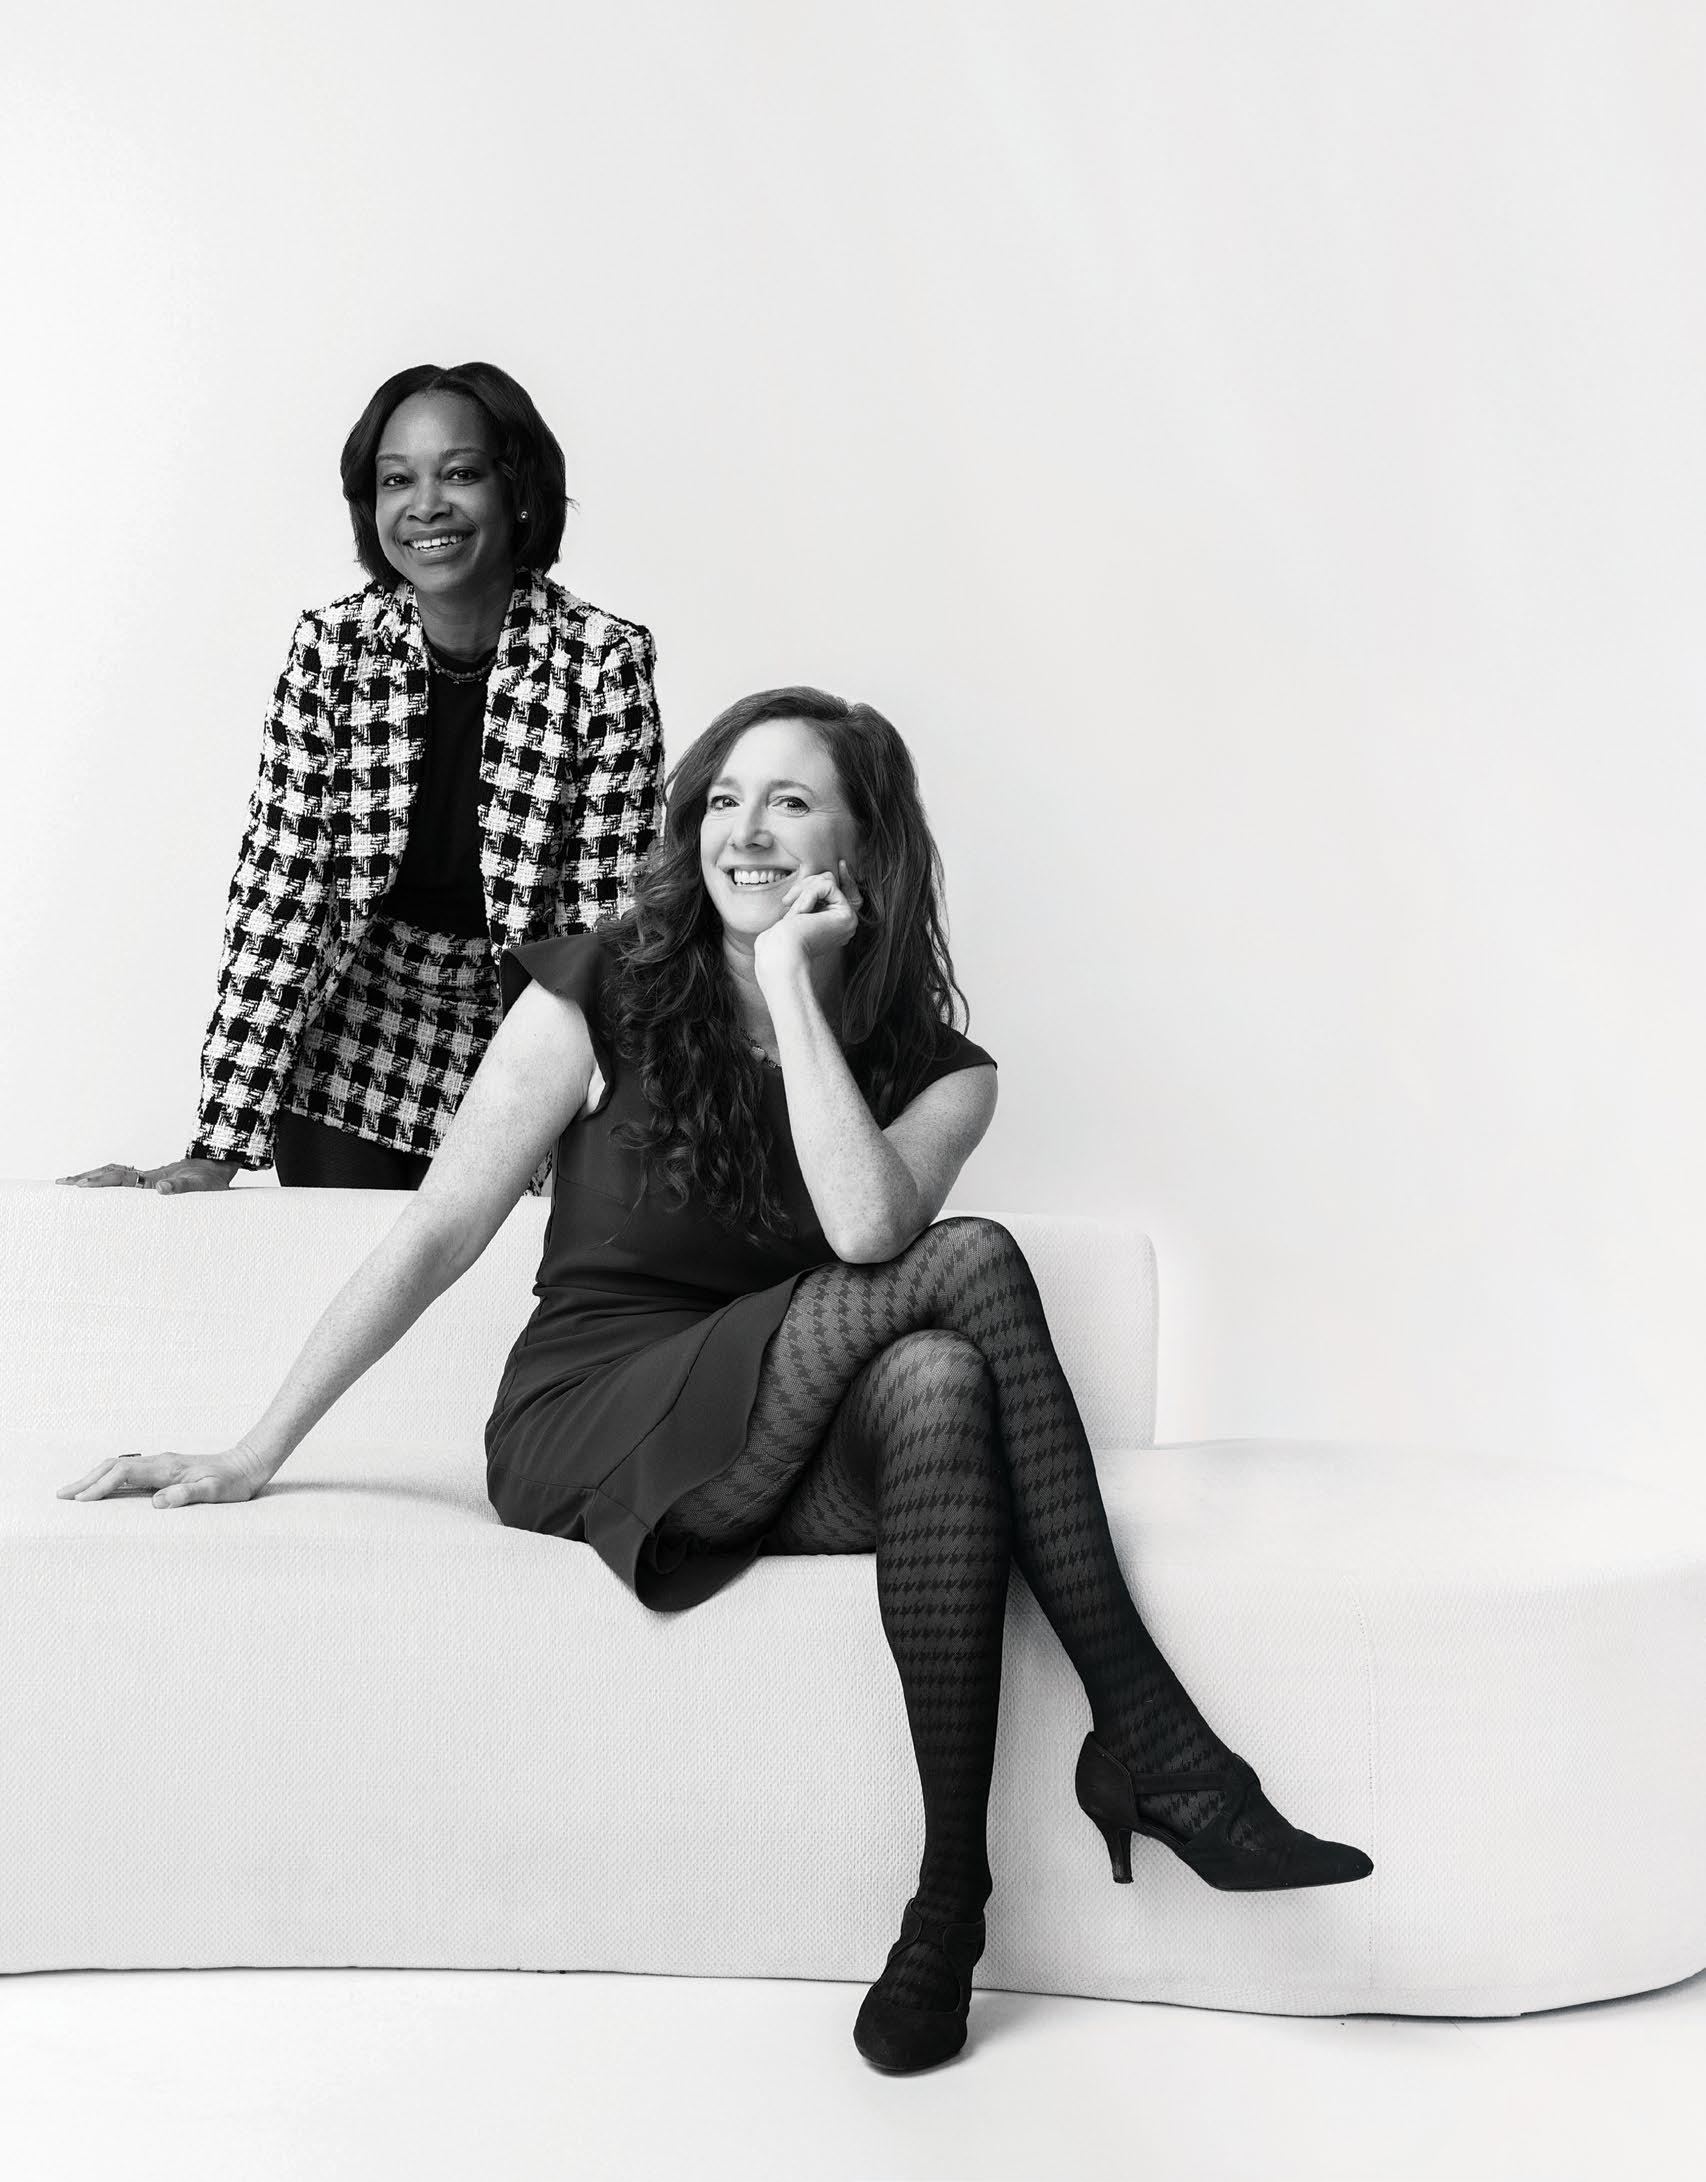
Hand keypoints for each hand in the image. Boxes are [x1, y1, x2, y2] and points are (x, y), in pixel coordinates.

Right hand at [57, 1440, 278, 1508]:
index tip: (81, 1502)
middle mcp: (159, 1462)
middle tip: (62, 1496)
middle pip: (113, 1467)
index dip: (100, 1487)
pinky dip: (108, 1479)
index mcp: (167, 1467)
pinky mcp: (163, 1469)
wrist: (247, 1463)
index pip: (123, 1474)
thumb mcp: (215, 1491)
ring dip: (93, 1478)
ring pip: (118, 1467)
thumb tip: (156, 1502)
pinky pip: (128, 1472)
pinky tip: (101, 1489)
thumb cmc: (233, 1481)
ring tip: (73, 1492)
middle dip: (86, 1481)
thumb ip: (188, 1495)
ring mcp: (160, 1464)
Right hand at [58, 1157, 241, 1194]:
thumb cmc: (212, 1180)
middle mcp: (146, 1178)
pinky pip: (124, 1181)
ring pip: (114, 1175)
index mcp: (152, 1179)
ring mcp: (148, 1178)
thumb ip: (181, 1187)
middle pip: (109, 1174)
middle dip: (85, 1178)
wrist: (222, 1167)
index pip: (119, 1179)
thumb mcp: (200, 1186)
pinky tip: (100, 1185)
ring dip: (93, 1178)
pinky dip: (107, 1181)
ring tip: (71, 1184)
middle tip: (59, 1184)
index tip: (79, 1186)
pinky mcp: (153, 1181)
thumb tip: (159, 1188)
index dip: (99, 1182)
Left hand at [754, 860, 864, 977]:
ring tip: (794, 912)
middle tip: (788, 902)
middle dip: (805, 886)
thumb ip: (812, 897)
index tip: (842, 864)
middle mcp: (845, 923)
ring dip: (804, 892)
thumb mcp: (796, 912)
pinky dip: (808, 894)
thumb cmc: (780, 937)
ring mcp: (849, 921)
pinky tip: (801, 913)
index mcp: (833, 925)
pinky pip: (827, 885)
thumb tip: (828, 878)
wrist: (780, 953)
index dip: (844, 878)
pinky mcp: (847, 916)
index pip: (839, 893)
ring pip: (828, 880)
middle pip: (830, 881)